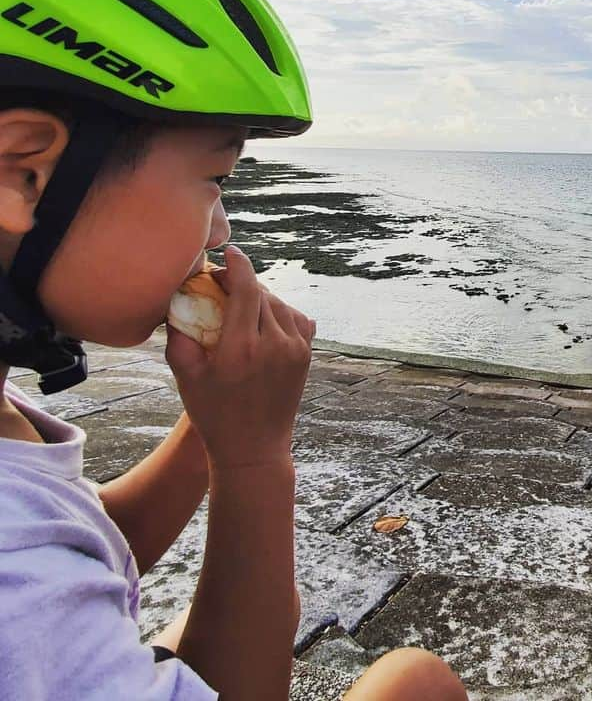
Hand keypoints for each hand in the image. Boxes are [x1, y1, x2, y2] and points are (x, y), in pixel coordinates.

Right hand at [165, 245, 313, 470]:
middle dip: (243, 283)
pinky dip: (280, 313)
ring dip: (261, 298)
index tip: (229, 252)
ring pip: (280, 304)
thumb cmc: (213, 414)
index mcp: (241, 347)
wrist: (254, 449)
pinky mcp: (306, 355)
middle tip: (223, 284)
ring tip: (241, 305)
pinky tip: (264, 320)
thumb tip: (175, 301)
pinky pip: (297, 318)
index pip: (247, 289)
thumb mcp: (186, 376)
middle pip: (262, 293)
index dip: (238, 265)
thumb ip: (179, 336)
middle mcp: (274, 344)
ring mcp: (296, 349)